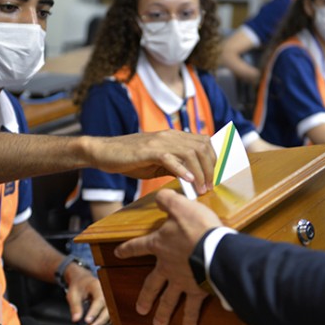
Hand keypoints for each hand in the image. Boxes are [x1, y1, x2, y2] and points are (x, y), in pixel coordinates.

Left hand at [65, 266, 108, 324]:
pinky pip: (107, 316)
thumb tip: (76, 319)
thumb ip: (75, 306)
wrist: (82, 281)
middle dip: (100, 320)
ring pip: (109, 314)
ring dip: (100, 323)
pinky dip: (100, 323)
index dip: (94, 311)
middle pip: (108, 308)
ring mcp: (108, 299)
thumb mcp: (72, 294)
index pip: (99, 299)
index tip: (87, 321)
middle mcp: (105, 292)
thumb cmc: (78, 286)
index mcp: (97, 286)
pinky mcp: (107, 306)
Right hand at [88, 130, 215, 194]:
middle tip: (211, 186)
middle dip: (211, 168)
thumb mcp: (157, 163)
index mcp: (174, 137)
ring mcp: (159, 142)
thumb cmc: (130, 159)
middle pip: (202, 147)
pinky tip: (188, 181)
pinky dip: (181, 169)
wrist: (104, 151)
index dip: (216, 158)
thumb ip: (175, 166)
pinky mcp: (148, 151)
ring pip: (190, 153)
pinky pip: (169, 158)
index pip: (204, 142)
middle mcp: (170, 135)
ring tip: (201, 189)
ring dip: (200, 172)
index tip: (219, 176)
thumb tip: (193, 178)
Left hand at [114, 189, 222, 324]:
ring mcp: (181, 282)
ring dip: (162, 312)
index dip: (128, 249)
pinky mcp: (197, 291)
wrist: (214, 250)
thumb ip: (168, 200)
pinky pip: (192, 308)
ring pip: (169, 300)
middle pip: (152, 284)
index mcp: (160, 246)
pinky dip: (189, 319)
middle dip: (146, 296)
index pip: (138, 246)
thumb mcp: (180, 206)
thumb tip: (161, 196)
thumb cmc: (197, 227)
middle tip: (140, 309)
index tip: (118, 253)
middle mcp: (167, 267)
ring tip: (157, 324)